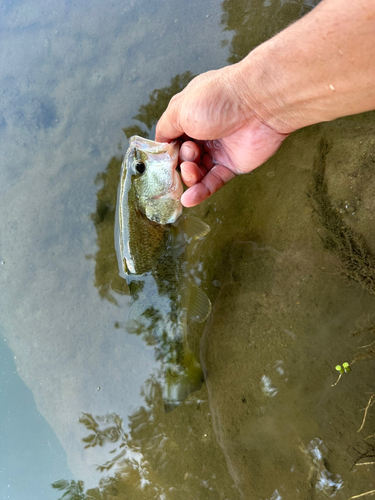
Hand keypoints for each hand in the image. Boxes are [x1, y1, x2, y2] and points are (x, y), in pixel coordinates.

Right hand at [155, 65, 288, 206]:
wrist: (259, 104)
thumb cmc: (219, 99)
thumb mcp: (179, 108)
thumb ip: (165, 129)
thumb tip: (160, 145)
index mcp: (190, 116)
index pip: (171, 140)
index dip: (166, 152)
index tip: (162, 161)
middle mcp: (203, 133)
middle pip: (183, 159)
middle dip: (180, 161)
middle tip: (189, 155)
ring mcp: (218, 150)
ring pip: (196, 173)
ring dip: (189, 177)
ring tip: (191, 170)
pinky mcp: (232, 166)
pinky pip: (213, 183)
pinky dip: (200, 192)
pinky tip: (189, 199)